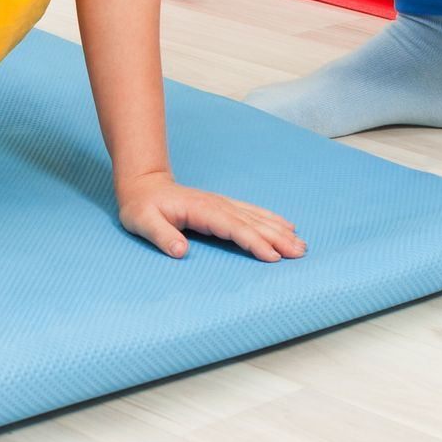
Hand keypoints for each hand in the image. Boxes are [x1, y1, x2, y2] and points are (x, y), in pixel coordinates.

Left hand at [117, 172, 304, 261]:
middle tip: (299, 253)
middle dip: (276, 237)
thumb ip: (161, 235)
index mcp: (200, 209)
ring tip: (300, 243)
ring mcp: (221, 204)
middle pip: (251, 222)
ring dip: (278, 229)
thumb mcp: (142, 222)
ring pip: (255, 217)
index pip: (231, 227)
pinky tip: (285, 226)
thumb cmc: (141, 207)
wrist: (142, 185)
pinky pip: (251, 212)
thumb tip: (180, 250)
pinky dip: (270, 219)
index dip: (253, 241)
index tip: (272, 256)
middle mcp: (215, 204)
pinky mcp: (222, 206)